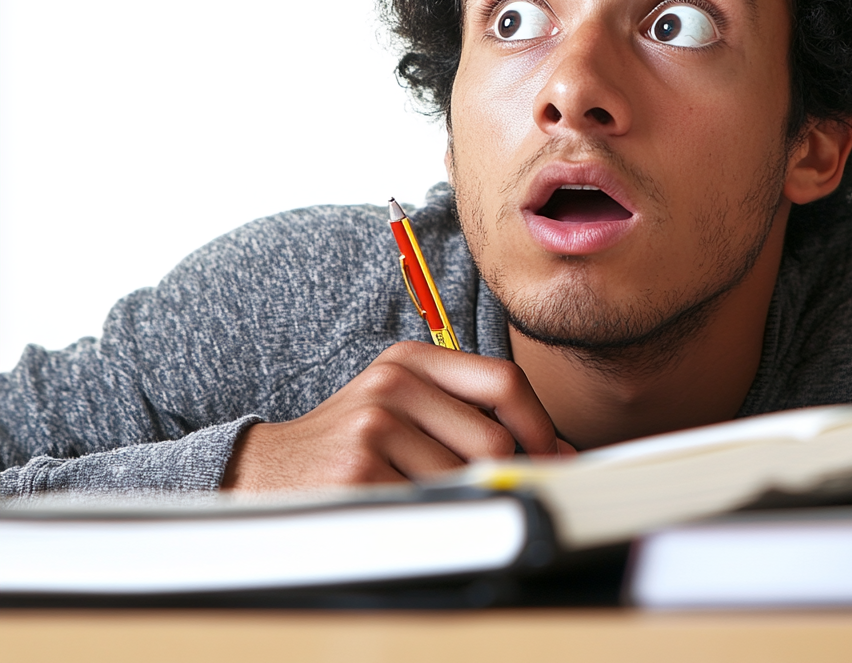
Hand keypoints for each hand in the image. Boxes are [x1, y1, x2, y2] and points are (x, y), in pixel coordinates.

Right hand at [221, 341, 573, 491]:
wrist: (267, 470)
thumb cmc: (353, 440)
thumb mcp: (407, 405)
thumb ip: (475, 415)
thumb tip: (559, 449)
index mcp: (411, 359)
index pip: (504, 381)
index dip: (539, 424)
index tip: (551, 454)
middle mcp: (393, 382)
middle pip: (493, 440)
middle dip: (502, 476)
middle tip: (483, 489)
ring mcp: (374, 426)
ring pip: (465, 480)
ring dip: (458, 500)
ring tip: (420, 493)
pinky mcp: (359, 472)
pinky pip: (432, 507)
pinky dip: (429, 518)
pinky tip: (398, 505)